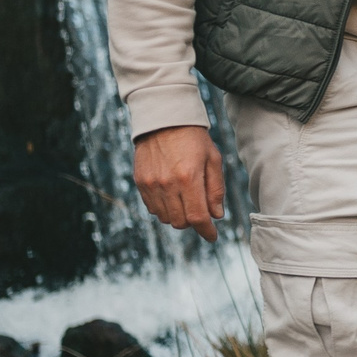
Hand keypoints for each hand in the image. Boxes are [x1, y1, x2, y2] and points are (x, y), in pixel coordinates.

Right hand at [134, 125, 225, 240]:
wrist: (164, 120)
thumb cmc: (194, 139)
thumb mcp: (213, 160)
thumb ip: (215, 190)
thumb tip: (216, 215)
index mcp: (188, 178)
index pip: (197, 217)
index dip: (206, 231)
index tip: (212, 236)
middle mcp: (167, 184)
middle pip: (180, 222)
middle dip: (194, 222)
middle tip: (201, 212)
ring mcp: (150, 184)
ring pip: (165, 218)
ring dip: (178, 217)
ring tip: (187, 201)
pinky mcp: (140, 182)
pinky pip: (152, 208)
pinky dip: (164, 209)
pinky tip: (173, 197)